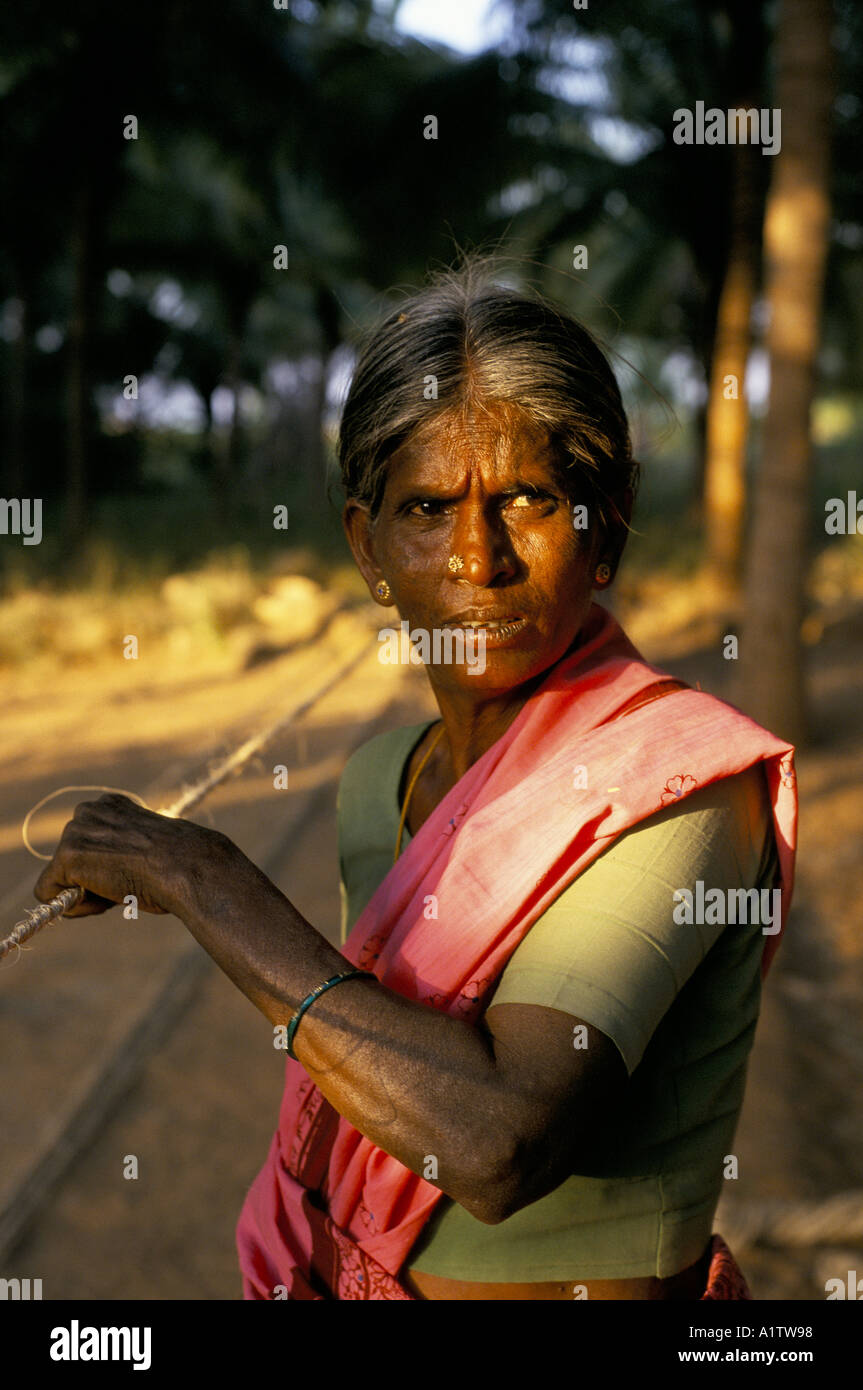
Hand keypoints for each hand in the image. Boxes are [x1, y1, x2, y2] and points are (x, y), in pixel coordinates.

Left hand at [32, 793, 211, 917]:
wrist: (187, 866)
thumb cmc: (178, 864)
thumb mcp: (146, 848)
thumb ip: (120, 853)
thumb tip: (108, 873)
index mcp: (110, 805)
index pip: (88, 843)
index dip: (105, 867)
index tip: (129, 873)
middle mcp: (88, 811)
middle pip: (70, 858)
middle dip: (92, 879)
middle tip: (125, 885)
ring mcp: (76, 832)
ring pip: (60, 877)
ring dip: (86, 892)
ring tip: (121, 889)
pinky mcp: (68, 856)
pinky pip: (49, 892)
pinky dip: (74, 906)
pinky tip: (106, 900)